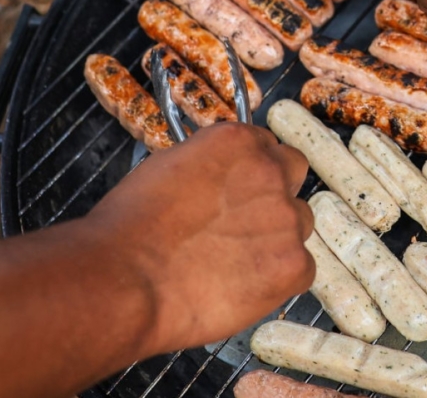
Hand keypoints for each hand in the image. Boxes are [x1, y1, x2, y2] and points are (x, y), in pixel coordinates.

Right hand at [87, 122, 314, 351]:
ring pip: (299, 224)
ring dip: (277, 238)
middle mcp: (270, 171)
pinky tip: (243, 286)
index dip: (252, 172)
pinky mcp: (293, 264)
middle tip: (244, 223)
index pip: (266, 146)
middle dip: (274, 195)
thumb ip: (210, 167)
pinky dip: (279, 279)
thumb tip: (222, 180)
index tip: (240, 191)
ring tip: (235, 262)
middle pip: (293, 175)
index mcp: (238, 141)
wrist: (124, 280)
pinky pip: (302, 268)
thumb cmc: (129, 229)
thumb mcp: (168, 168)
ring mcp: (287, 218)